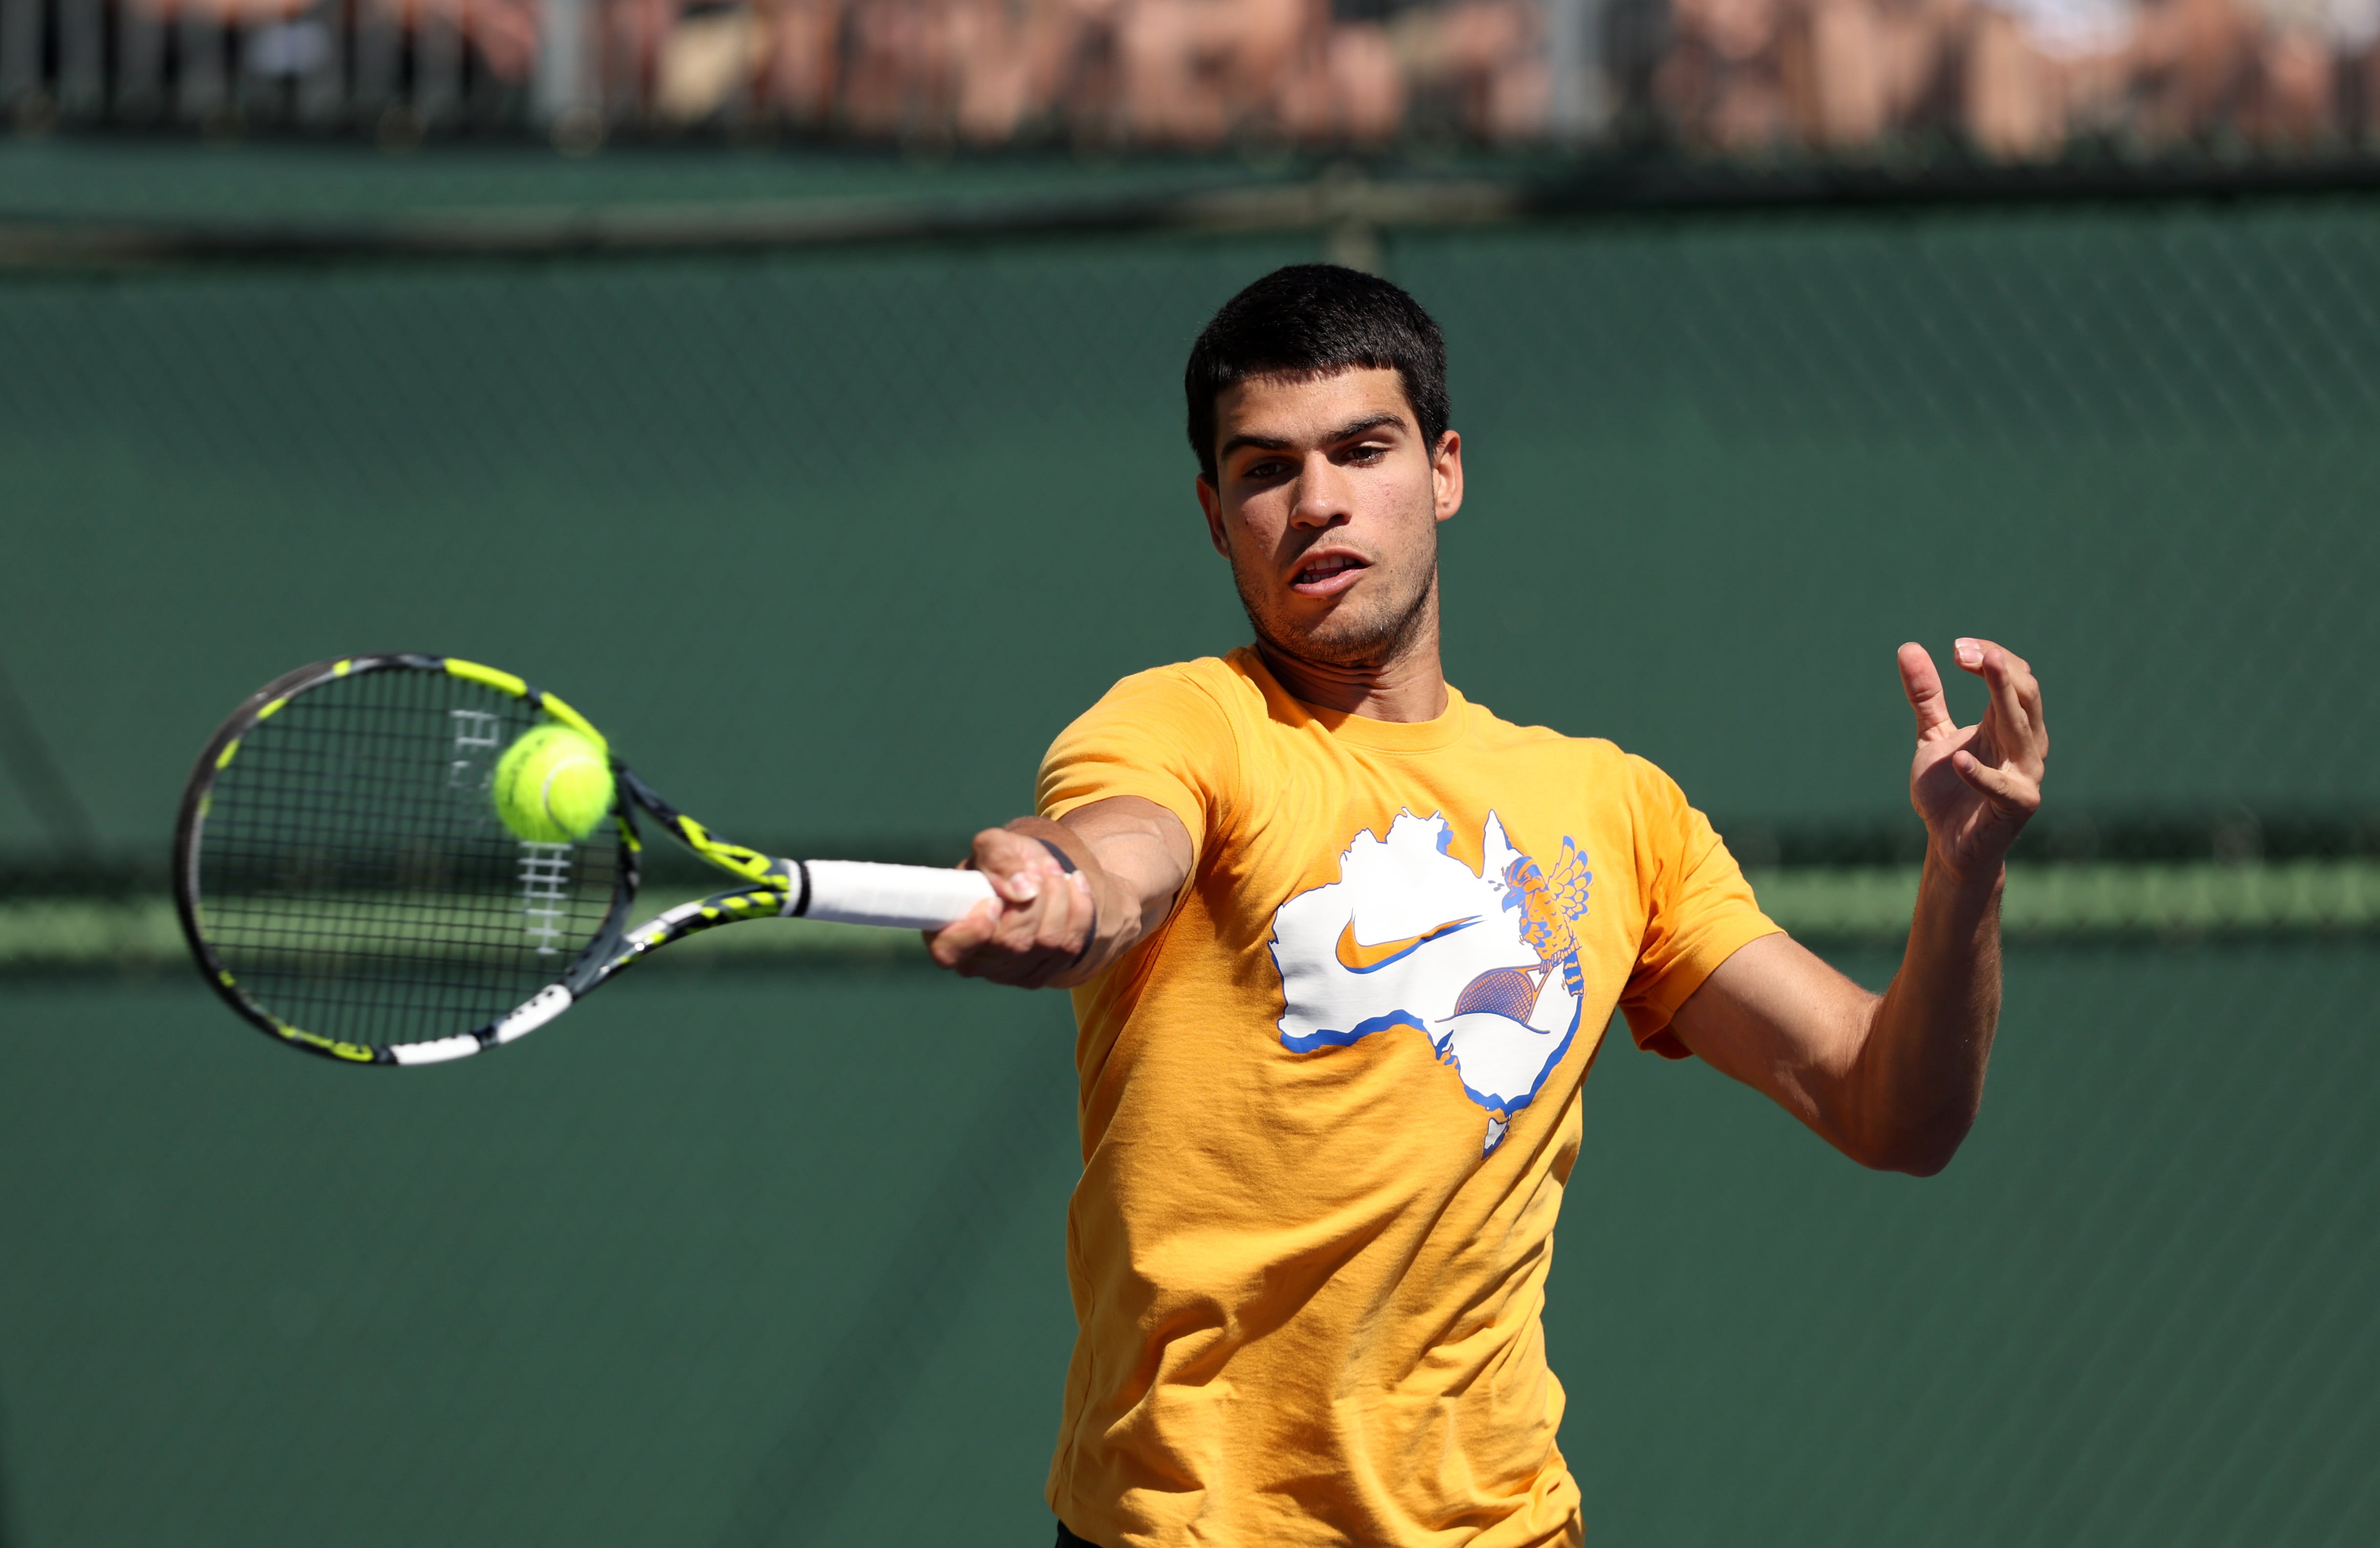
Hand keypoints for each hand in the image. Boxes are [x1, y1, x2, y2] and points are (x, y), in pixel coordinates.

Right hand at [924, 823, 1096, 988]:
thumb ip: (999, 860)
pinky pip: (1071, 946)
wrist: (1032, 876)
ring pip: (1047, 943)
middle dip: (1036, 898)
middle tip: (1039, 867)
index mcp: (946, 930)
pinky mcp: (1040, 973)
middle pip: (1011, 943)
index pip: (948, 951)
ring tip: (1053, 870)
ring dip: (1059, 899)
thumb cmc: (1002, 861)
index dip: (971, 933)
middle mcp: (974, 960)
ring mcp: (1008, 972)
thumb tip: (1022, 890)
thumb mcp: (995, 845)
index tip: (993, 903)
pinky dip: (1079, 909)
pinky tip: (1074, 884)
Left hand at [1899, 638, 2047, 882]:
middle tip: (1962, 651)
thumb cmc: (1950, 789)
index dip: (1990, 656)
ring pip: (2023, 727)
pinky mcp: (2018, 805)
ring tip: (1985, 666)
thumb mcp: (1932, 735)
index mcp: (2009, 722)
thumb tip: (1908, 647)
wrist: (1950, 843)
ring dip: (2004, 694)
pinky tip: (1958, 761)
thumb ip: (1925, 696)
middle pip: (2025, 693)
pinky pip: (2003, 786)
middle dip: (1998, 667)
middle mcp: (2026, 743)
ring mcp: (2026, 774)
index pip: (2014, 676)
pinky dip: (1981, 774)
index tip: (1955, 649)